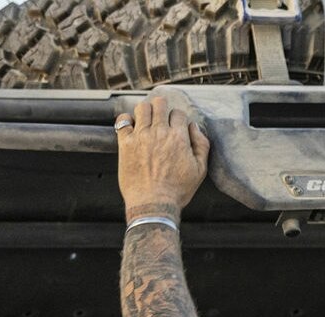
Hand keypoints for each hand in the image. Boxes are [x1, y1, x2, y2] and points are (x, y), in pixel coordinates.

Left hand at [117, 94, 210, 221]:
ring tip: (145, 119)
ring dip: (145, 110)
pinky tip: (131, 126)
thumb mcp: (200, 170)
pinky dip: (126, 119)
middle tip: (160, 115)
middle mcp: (159, 132)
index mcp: (179, 137)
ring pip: (142, 108)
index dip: (177, 118)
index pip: (178, 113)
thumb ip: (201, 145)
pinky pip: (123, 121)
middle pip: (160, 104)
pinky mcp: (126, 144)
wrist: (153, 204)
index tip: (175, 126)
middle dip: (161, 107)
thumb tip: (194, 127)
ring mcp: (141, 136)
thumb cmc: (177, 190)